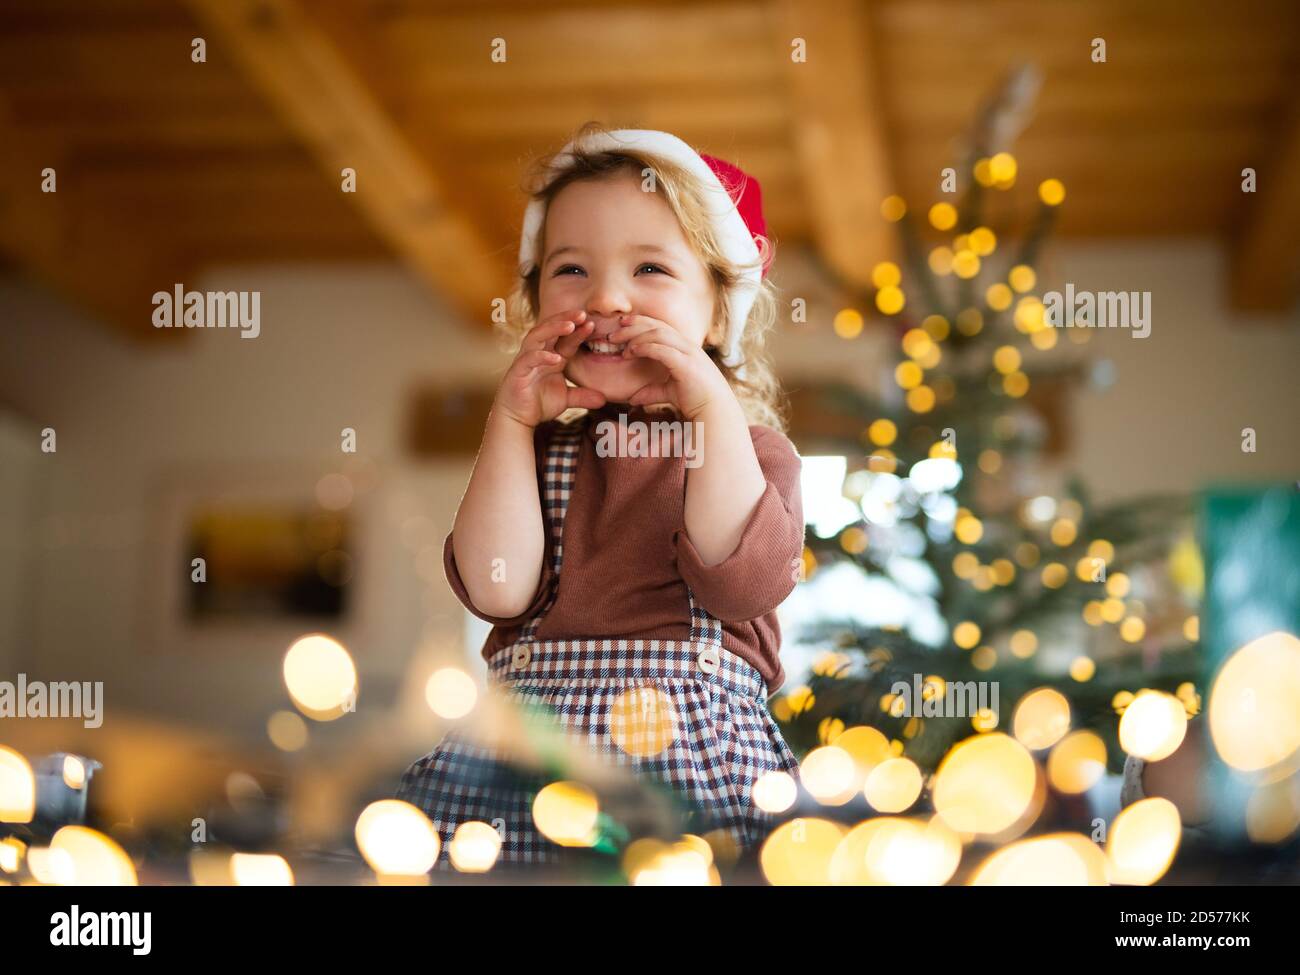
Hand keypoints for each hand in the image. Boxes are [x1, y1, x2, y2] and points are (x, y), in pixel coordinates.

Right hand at [494, 310, 606, 427]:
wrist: (517, 419)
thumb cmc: (538, 404)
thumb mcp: (566, 399)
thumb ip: (583, 396)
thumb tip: (604, 399)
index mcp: (550, 356)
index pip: (565, 339)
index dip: (578, 330)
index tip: (592, 324)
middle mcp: (538, 354)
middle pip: (550, 329)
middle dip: (565, 319)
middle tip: (582, 313)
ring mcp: (526, 361)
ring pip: (537, 337)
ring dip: (553, 329)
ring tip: (570, 325)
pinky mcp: (517, 372)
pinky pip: (528, 359)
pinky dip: (541, 357)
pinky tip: (556, 358)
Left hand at [610, 314, 731, 418]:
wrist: (716, 412)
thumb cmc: (697, 402)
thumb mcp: (670, 393)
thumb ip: (653, 392)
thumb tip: (633, 398)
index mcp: (686, 348)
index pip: (662, 326)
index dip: (642, 322)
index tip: (623, 324)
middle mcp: (688, 346)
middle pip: (658, 325)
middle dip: (634, 324)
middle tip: (614, 330)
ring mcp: (688, 353)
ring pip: (658, 334)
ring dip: (636, 336)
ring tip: (618, 343)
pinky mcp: (686, 364)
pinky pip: (662, 349)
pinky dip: (645, 348)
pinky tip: (631, 351)